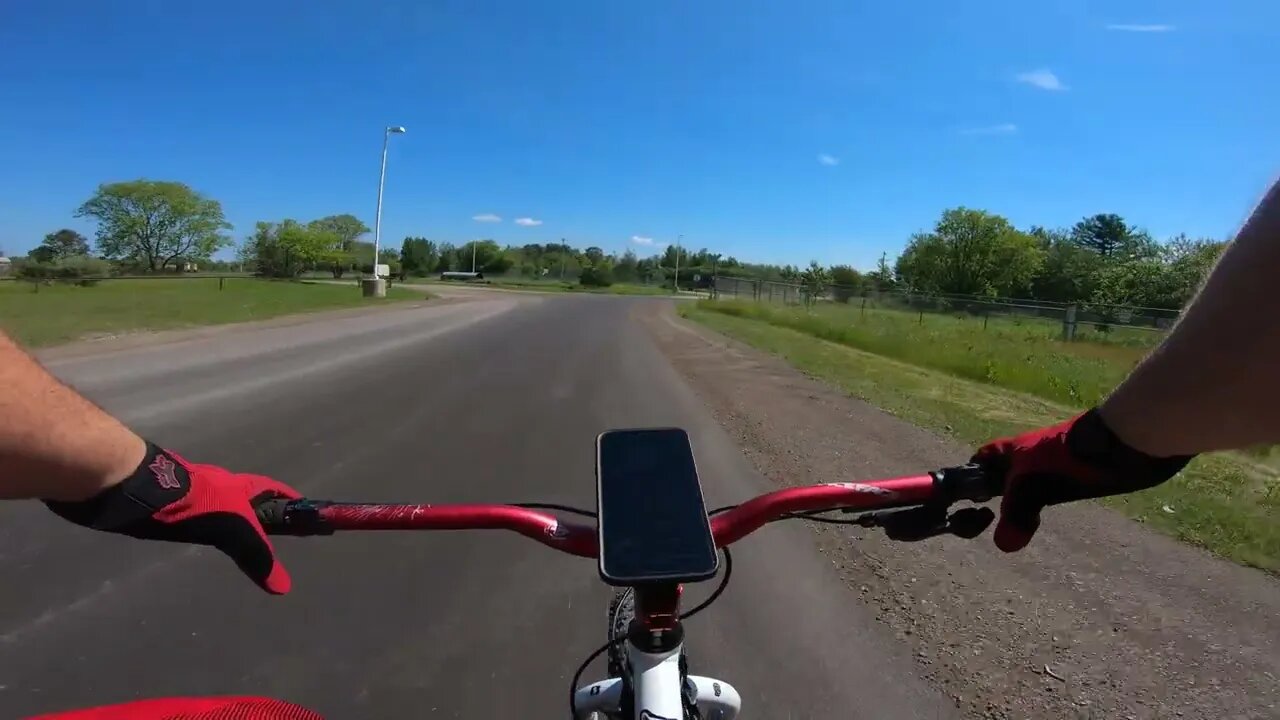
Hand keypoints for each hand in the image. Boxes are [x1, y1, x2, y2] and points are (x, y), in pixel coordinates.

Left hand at [45, 443, 299, 593]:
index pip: (272, 489)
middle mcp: (217, 486)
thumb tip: (284, 587)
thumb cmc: (189, 504)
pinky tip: (191, 537)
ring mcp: (189, 494)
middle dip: (257, 512)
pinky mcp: (164, 504)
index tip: (301, 511)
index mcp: (238, 486)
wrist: (133, 489)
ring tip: (229, 541)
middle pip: (244, 497)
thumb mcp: (232, 530)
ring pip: (214, 505)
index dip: (288, 498)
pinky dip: (196, 524)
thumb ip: (256, 555)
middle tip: (265, 535)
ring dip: (225, 518)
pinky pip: (188, 514)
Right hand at [971, 409, 1192, 551]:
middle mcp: (1030, 457)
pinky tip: (1044, 521)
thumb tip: (1002, 544)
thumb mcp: (1036, 484)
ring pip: (1028, 486)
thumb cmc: (1074, 456)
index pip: (982, 459)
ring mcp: (1054, 467)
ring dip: (1021, 504)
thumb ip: (1016, 513)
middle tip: (989, 521)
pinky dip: (1043, 507)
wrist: (1126, 443)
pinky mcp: (1077, 477)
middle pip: (1004, 474)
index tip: (965, 499)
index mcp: (1014, 451)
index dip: (970, 475)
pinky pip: (1050, 493)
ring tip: (1017, 527)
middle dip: (995, 495)